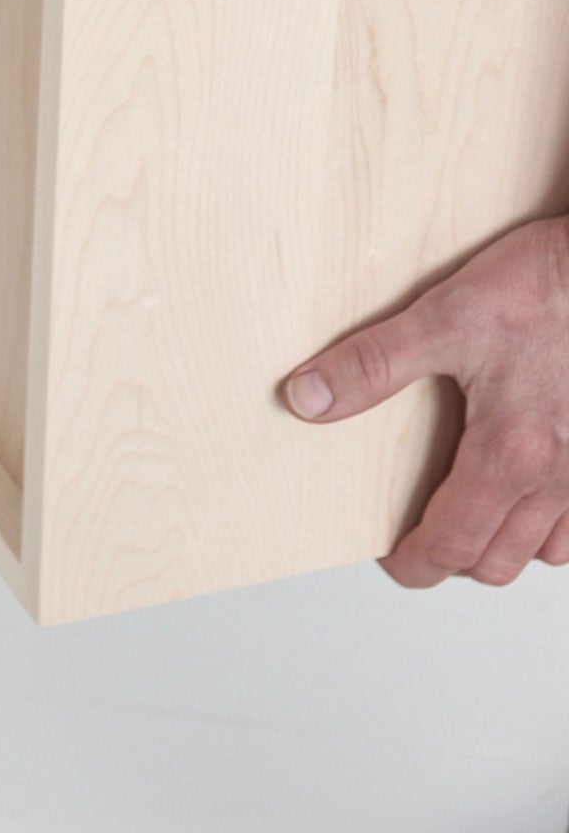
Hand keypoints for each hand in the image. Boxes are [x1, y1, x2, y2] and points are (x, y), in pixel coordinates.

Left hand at [283, 216, 568, 586]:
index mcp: (509, 455)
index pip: (451, 545)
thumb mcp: (443, 317)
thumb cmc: (544, 288)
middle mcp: (557, 479)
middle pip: (495, 562)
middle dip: (451, 559)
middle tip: (421, 535)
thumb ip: (372, 364)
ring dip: (503, 545)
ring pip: (544, 551)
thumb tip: (308, 397)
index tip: (392, 559)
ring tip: (470, 515)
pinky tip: (529, 493)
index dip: (412, 563)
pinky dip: (550, 526)